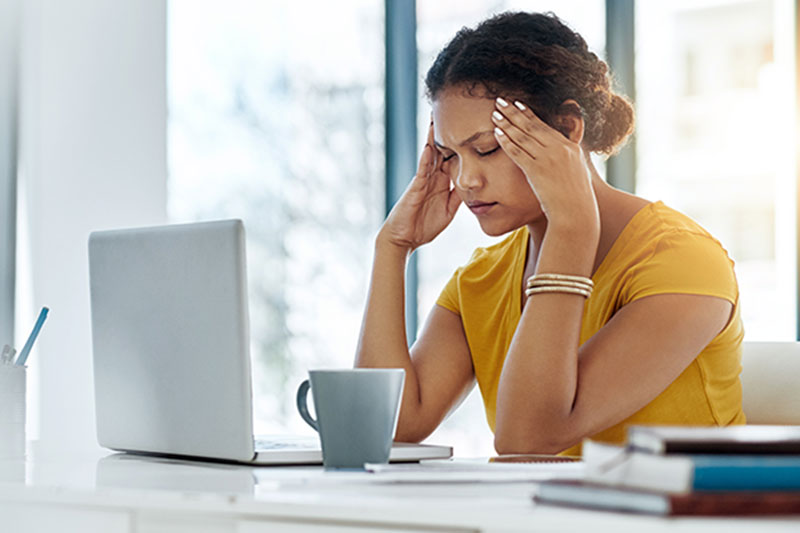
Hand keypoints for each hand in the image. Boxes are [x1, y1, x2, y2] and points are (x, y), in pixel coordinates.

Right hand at [379, 123, 461, 251]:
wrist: (404, 239)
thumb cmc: (423, 225)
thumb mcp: (449, 210)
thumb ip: (458, 197)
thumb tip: (472, 186)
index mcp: (441, 181)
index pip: (453, 157)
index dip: (461, 143)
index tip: (469, 127)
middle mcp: (432, 176)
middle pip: (441, 149)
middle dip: (446, 131)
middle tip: (452, 110)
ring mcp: (423, 180)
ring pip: (430, 154)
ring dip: (433, 137)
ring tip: (436, 118)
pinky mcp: (415, 188)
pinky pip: (421, 171)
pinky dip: (426, 159)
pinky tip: (430, 147)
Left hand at [491, 98, 598, 233]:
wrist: (576, 214)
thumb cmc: (576, 199)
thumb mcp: (578, 173)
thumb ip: (569, 160)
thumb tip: (565, 155)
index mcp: (570, 148)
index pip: (545, 127)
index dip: (529, 114)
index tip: (517, 104)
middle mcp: (560, 149)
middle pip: (532, 126)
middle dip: (514, 112)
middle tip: (501, 100)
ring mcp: (549, 159)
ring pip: (524, 136)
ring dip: (507, 123)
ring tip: (494, 114)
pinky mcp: (538, 170)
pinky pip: (518, 152)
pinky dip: (507, 142)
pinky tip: (496, 133)